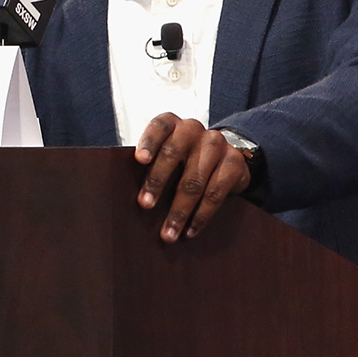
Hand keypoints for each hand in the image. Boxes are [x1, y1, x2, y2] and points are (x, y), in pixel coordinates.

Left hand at [135, 114, 251, 241]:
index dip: (149, 142)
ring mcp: (217, 143)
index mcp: (172, 124)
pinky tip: (191, 230)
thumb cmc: (182, 159)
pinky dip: (202, 215)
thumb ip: (149, 164)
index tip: (139, 160)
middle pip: (173, 153)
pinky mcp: (234, 162)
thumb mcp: (165, 153)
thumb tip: (123, 194)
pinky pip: (216, 192)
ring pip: (195, 179)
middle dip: (157, 181)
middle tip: (145, 205)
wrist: (223, 157)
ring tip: (168, 232)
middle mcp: (194, 129)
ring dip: (180, 210)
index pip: (159, 127)